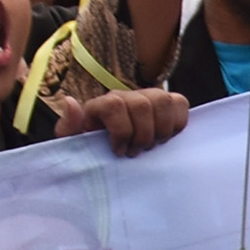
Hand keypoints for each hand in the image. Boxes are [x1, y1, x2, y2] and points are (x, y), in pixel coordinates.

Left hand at [49, 85, 189, 155]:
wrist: (110, 152)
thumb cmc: (93, 150)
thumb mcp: (74, 142)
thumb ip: (69, 126)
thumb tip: (70, 103)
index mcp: (102, 104)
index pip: (115, 104)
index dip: (121, 131)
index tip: (118, 152)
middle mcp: (127, 96)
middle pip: (142, 104)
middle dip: (142, 135)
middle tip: (135, 153)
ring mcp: (148, 97)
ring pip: (164, 101)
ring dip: (161, 130)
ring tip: (151, 147)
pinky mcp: (167, 104)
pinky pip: (180, 103)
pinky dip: (177, 123)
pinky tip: (166, 138)